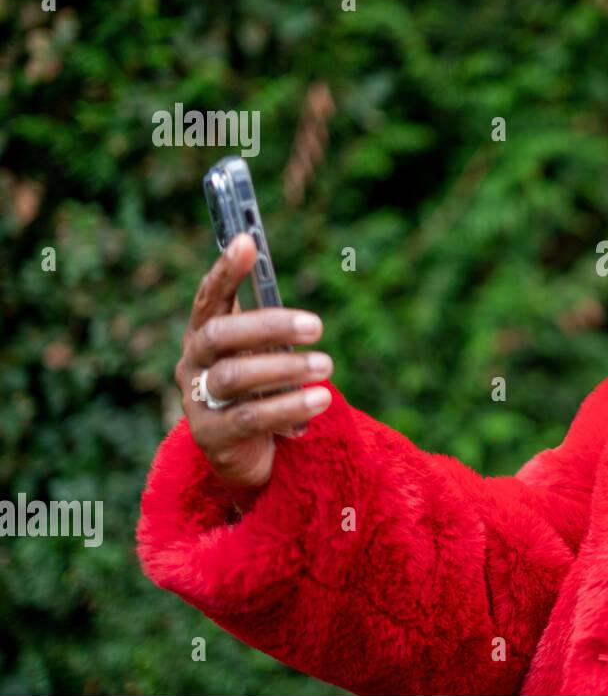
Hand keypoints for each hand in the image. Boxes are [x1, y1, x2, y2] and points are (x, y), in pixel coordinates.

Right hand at [174, 233, 333, 509]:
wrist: (244, 454)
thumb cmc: (259, 390)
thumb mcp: (264, 354)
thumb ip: (271, 327)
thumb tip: (296, 295)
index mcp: (204, 334)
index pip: (209, 297)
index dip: (225, 270)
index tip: (246, 242)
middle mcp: (193, 363)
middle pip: (222, 336)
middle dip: (269, 326)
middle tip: (316, 325)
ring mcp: (197, 400)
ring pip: (236, 377)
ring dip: (286, 368)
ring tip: (326, 366)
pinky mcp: (212, 435)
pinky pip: (251, 418)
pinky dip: (289, 406)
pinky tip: (320, 400)